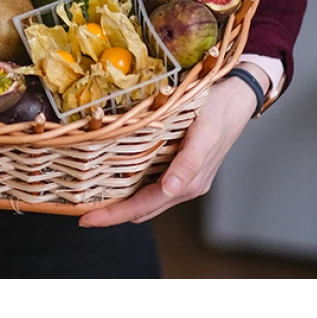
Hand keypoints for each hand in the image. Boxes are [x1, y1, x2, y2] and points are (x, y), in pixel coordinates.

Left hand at [78, 66, 265, 227]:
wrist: (236, 97)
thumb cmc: (218, 111)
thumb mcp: (204, 134)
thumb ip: (189, 164)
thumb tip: (171, 190)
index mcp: (188, 183)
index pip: (142, 206)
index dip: (113, 215)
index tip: (86, 219)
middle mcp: (183, 186)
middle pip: (140, 208)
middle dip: (111, 213)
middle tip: (80, 212)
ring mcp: (181, 178)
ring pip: (145, 199)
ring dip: (120, 203)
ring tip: (91, 200)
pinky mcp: (179, 166)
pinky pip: (151, 185)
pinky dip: (132, 189)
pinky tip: (115, 180)